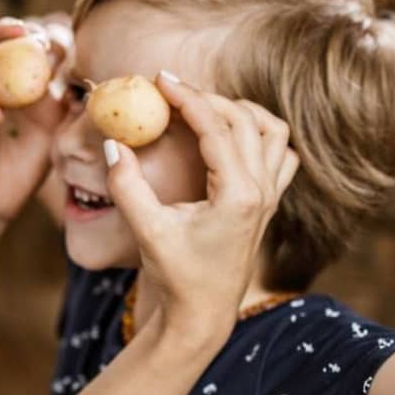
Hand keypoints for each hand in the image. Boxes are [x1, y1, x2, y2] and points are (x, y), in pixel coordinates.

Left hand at [0, 18, 70, 222]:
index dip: (7, 29)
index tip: (21, 30)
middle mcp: (10, 78)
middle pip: (30, 43)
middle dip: (42, 37)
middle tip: (47, 48)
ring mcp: (35, 96)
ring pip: (56, 63)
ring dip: (65, 57)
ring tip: (67, 68)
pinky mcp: (56, 119)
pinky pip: (74, 97)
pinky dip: (82, 90)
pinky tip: (83, 95)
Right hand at [105, 73, 297, 339]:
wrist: (202, 316)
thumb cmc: (176, 277)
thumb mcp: (147, 231)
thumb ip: (128, 186)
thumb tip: (114, 145)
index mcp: (238, 195)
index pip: (216, 127)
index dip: (187, 97)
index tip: (160, 79)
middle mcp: (262, 192)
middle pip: (246, 120)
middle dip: (208, 98)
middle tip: (172, 90)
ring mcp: (270, 198)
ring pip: (273, 132)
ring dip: (241, 111)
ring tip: (204, 107)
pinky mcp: (268, 205)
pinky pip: (280, 155)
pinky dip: (261, 135)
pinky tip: (230, 136)